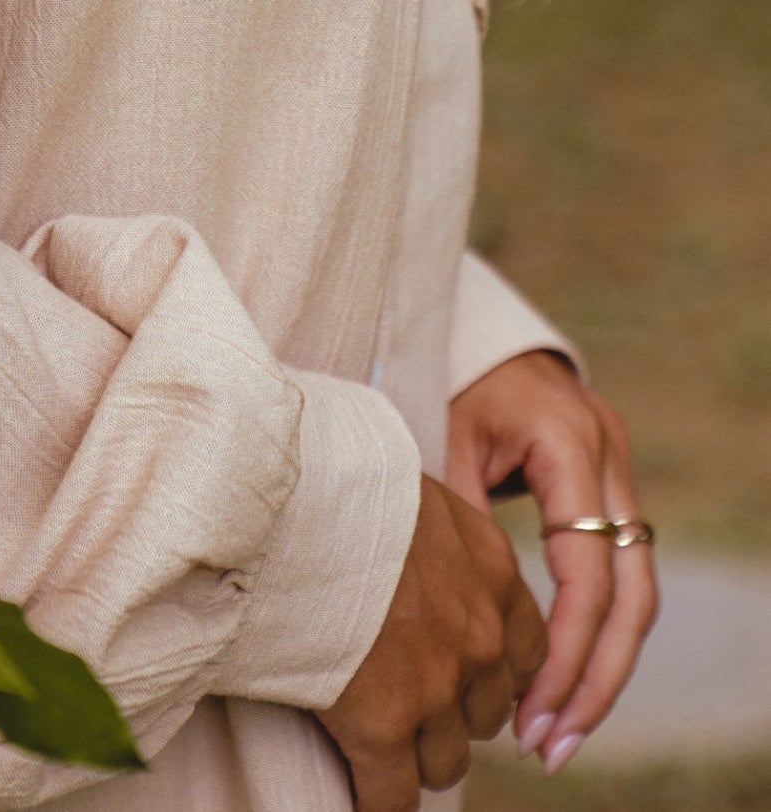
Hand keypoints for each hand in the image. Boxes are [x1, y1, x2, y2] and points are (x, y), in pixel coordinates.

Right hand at [318, 473, 546, 811]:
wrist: (285, 493)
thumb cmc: (327, 475)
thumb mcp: (406, 489)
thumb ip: (430, 535)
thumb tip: (411, 550)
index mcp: (490, 568)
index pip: (526, 648)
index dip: (490, 670)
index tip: (463, 677)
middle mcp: (478, 632)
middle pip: (488, 711)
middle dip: (455, 713)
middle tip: (413, 706)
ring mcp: (435, 683)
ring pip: (446, 760)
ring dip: (416, 756)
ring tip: (379, 748)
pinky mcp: (383, 724)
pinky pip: (393, 796)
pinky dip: (376, 799)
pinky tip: (359, 793)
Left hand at [447, 351, 658, 773]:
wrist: (473, 331)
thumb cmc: (445, 378)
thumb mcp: (442, 436)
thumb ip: (459, 518)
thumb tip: (460, 620)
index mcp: (569, 442)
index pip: (588, 569)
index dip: (565, 650)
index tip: (531, 710)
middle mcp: (609, 458)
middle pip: (632, 594)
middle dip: (595, 679)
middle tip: (552, 744)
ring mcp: (617, 472)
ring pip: (635, 594)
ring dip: (599, 668)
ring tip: (554, 733)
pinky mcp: (607, 490)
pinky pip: (616, 576)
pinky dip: (593, 634)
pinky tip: (559, 682)